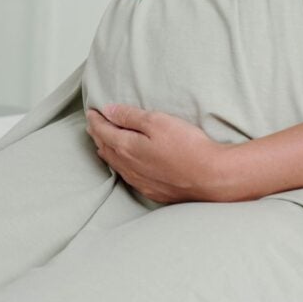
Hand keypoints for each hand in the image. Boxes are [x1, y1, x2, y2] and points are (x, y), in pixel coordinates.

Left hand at [85, 104, 243, 203]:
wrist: (210, 177)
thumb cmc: (187, 146)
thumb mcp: (157, 122)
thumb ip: (130, 116)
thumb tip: (108, 111)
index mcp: (126, 147)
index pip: (102, 130)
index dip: (95, 119)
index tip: (92, 111)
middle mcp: (128, 167)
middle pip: (105, 148)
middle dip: (98, 134)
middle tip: (94, 124)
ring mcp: (140, 181)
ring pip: (115, 164)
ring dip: (107, 151)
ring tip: (103, 142)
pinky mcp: (152, 190)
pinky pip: (128, 176)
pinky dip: (121, 165)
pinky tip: (125, 164)